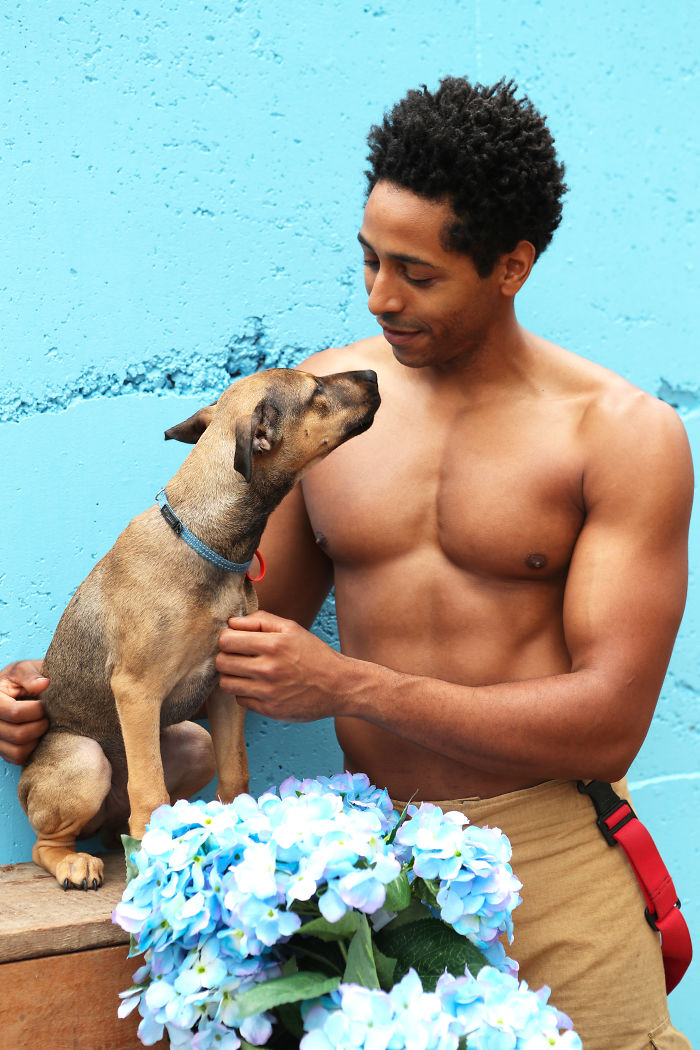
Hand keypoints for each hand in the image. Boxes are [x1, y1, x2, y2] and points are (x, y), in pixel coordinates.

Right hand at [0, 659, 49, 763]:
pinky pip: (18, 757)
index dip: (37, 710)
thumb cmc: (24, 678)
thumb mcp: (26, 668)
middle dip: (40, 724)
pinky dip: (32, 748)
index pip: (16, 713)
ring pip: (18, 750)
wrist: (22, 688)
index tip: (45, 702)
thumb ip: (32, 675)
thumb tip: (44, 684)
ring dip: (37, 738)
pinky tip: (36, 734)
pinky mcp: (2, 749)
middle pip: (18, 734)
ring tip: (42, 723)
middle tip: (47, 714)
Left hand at [216, 611, 346, 721]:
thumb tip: (231, 622)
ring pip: (226, 684)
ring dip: (232, 676)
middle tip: (239, 657)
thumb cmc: (314, 654)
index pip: (226, 640)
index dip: (227, 638)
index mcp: (273, 644)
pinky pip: (240, 700)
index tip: (235, 640)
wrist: (339, 686)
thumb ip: (260, 620)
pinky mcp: (270, 710)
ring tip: (246, 672)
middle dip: (226, 657)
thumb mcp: (292, 628)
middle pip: (222, 662)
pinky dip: (245, 692)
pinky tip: (259, 686)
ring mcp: (268, 692)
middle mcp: (268, 669)